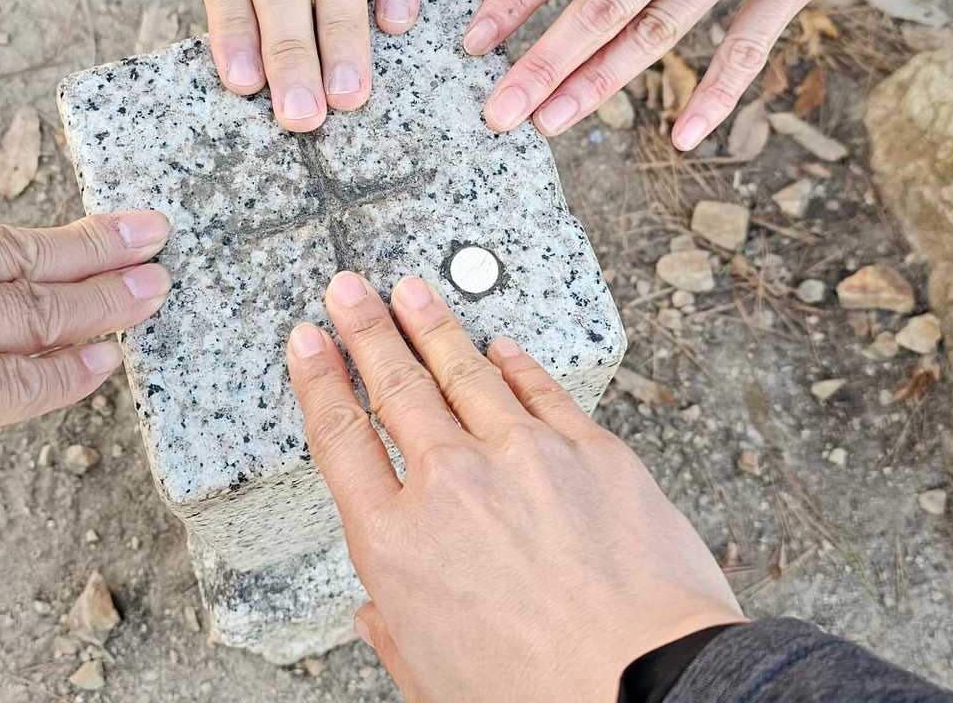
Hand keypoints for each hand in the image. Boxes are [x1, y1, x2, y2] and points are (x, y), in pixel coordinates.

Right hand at [285, 272, 742, 701]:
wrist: (644, 688)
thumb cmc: (541, 697)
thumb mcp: (431, 678)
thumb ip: (396, 631)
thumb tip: (378, 613)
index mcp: (396, 545)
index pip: (339, 438)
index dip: (318, 380)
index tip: (308, 343)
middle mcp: (450, 486)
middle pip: (395, 386)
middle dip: (366, 329)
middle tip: (348, 290)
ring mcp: (523, 457)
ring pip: (465, 372)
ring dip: (432, 325)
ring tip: (411, 291)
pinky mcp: (591, 451)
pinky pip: (543, 390)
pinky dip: (516, 364)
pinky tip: (500, 346)